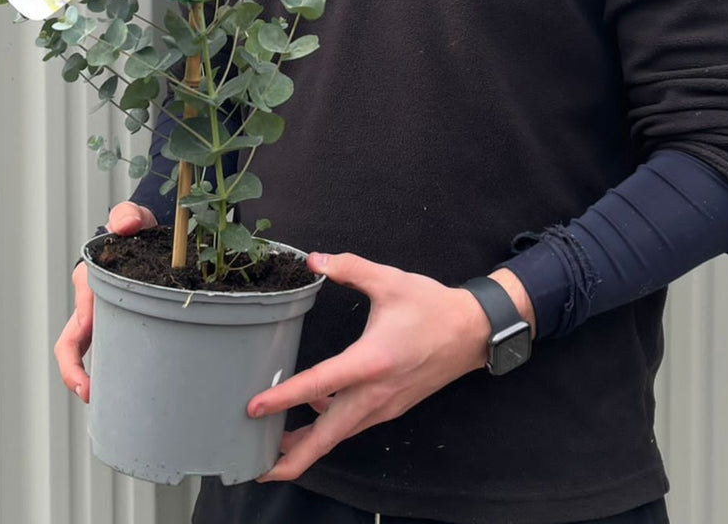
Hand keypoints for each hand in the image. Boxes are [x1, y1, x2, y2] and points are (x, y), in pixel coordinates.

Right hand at [53, 201, 156, 400]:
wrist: (148, 234)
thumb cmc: (136, 228)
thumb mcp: (133, 219)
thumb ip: (127, 217)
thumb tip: (126, 225)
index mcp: (90, 284)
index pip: (79, 318)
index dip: (78, 346)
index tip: (88, 369)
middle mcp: (91, 304)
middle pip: (72, 344)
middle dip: (74, 372)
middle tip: (90, 394)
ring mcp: (103, 317)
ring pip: (91, 351)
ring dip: (94, 375)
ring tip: (111, 401)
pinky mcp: (120, 323)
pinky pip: (112, 348)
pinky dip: (114, 368)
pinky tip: (131, 385)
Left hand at [248, 252, 513, 480]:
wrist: (472, 332)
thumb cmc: (431, 306)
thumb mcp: (389, 280)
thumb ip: (349, 268)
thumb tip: (314, 260)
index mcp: (372, 361)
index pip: (319, 384)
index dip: (284, 397)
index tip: (254, 408)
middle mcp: (376, 393)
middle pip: (328, 435)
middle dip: (294, 457)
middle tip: (259, 468)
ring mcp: (385, 405)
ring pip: (341, 434)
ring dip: (309, 445)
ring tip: (276, 449)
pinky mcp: (391, 407)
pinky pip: (354, 424)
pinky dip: (330, 427)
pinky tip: (315, 410)